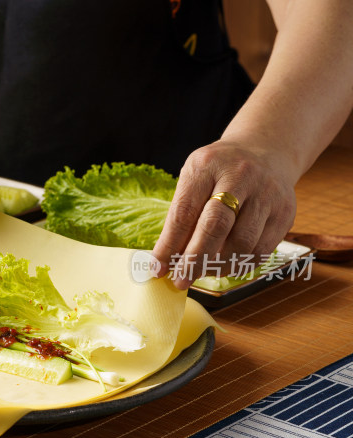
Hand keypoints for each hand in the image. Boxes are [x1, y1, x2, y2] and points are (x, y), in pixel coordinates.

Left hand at [152, 140, 297, 288]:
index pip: (184, 212)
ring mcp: (267, 194)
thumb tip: (166, 259)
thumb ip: (182, 214)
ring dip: (218, 266)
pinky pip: (261, 250)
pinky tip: (225, 266)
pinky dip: (240, 265)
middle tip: (180, 280)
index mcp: (207, 166)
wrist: (267, 151)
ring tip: (203, 272)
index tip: (158, 268)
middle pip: (215, 227)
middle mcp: (240, 176)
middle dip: (194, 260)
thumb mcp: (194, 179)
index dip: (169, 245)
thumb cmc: (219, 172)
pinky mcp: (285, 212)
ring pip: (241, 243)